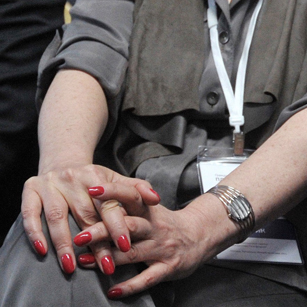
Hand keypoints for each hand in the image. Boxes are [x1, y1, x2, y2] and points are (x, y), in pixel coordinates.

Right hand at [21, 165, 159, 275]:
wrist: (63, 162)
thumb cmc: (94, 180)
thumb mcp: (116, 179)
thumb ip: (136, 189)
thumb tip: (156, 199)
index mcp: (96, 175)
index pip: (109, 203)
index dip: (117, 225)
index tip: (126, 245)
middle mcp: (73, 179)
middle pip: (85, 213)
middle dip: (97, 241)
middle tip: (106, 265)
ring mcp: (50, 184)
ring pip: (57, 216)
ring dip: (64, 243)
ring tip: (72, 266)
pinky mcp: (30, 190)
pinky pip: (30, 213)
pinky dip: (34, 231)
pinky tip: (42, 250)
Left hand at [71, 193, 231, 298]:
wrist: (202, 235)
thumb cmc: (168, 224)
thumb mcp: (152, 210)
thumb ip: (128, 207)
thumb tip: (95, 203)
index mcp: (151, 211)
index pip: (132, 196)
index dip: (113, 192)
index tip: (93, 190)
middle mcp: (156, 228)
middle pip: (129, 225)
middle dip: (103, 231)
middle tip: (79, 236)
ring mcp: (162, 248)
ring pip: (133, 252)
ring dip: (108, 258)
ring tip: (84, 261)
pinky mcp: (168, 267)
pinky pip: (147, 278)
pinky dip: (129, 286)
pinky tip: (113, 291)